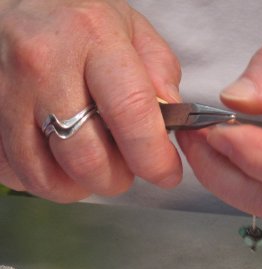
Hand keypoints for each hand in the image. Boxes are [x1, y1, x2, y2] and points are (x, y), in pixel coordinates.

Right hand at [0, 0, 181, 201]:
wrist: (18, 3)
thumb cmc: (79, 18)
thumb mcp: (132, 28)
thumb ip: (160, 73)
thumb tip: (171, 122)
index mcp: (92, 38)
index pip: (130, 112)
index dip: (154, 157)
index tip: (166, 173)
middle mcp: (44, 65)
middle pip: (86, 156)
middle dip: (117, 178)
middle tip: (127, 167)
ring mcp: (7, 92)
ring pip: (47, 175)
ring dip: (82, 184)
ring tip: (95, 165)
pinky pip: (17, 172)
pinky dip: (46, 178)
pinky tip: (60, 158)